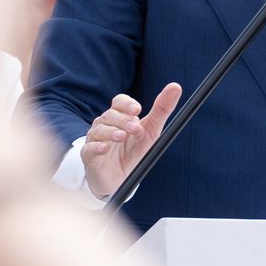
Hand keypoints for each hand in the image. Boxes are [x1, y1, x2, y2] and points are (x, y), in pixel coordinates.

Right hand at [82, 84, 182, 199]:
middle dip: (123, 120)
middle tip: (135, 128)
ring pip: (99, 129)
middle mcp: (105, 124)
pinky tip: (104, 148)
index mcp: (120, 116)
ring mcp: (95, 139)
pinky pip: (89, 148)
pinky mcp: (89, 155)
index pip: (119, 102)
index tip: (137, 110)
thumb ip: (162, 110)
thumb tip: (175, 87)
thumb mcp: (151, 131)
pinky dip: (96, 147)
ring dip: (110, 132)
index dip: (127, 104)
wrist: (120, 179)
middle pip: (110, 115)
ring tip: (121, 137)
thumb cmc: (134, 151)